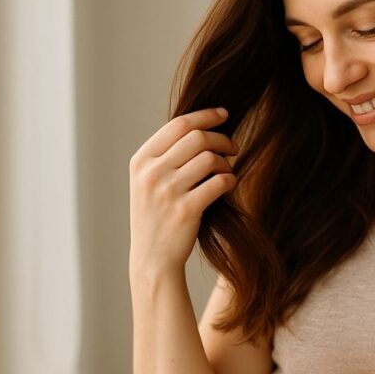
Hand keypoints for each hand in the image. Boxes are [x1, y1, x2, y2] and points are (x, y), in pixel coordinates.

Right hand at [128, 107, 237, 274]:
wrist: (152, 259)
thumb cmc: (155, 217)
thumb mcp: (147, 182)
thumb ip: (166, 156)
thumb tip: (200, 127)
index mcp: (141, 161)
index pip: (178, 124)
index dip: (206, 115)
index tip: (224, 114)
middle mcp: (151, 173)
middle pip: (197, 138)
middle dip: (222, 138)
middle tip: (233, 148)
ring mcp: (167, 192)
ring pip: (210, 159)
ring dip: (226, 162)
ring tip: (227, 171)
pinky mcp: (186, 210)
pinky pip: (219, 182)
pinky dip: (230, 180)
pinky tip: (228, 185)